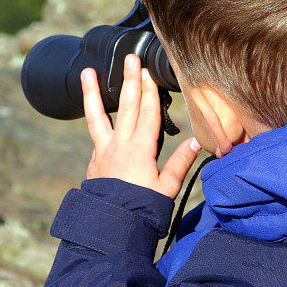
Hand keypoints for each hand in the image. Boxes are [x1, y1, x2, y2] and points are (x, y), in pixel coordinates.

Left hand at [81, 53, 201, 198]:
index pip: (148, 113)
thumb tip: (198, 142)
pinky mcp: (94, 160)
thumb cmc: (143, 209)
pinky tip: (93, 110)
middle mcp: (119, 145)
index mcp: (140, 150)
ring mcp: (103, 151)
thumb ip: (180, 163)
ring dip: (93, 92)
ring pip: (98, 115)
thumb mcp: (167, 188)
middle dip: (130, 80)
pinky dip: (94, 117)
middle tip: (129, 58)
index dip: (150, 91)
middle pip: (126, 106)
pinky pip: (94, 132)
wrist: (111, 227)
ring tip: (87, 72)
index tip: (149, 71)